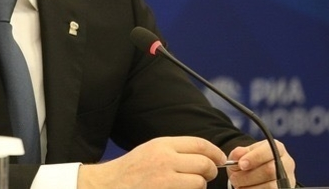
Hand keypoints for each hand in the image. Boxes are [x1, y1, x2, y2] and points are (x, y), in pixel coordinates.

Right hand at [78, 136, 226, 188]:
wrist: (108, 186)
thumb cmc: (130, 170)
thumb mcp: (150, 150)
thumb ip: (175, 150)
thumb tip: (204, 155)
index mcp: (162, 145)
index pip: (200, 144)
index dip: (215, 152)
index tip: (220, 159)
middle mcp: (165, 160)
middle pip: (204, 164)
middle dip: (211, 171)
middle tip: (208, 175)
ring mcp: (165, 180)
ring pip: (199, 182)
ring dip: (199, 185)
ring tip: (190, 185)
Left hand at [226, 139, 295, 188]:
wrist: (260, 173)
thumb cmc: (253, 161)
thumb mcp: (246, 153)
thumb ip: (239, 153)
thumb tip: (237, 156)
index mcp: (277, 148)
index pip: (269, 151)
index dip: (254, 158)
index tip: (241, 164)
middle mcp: (286, 163)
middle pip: (269, 170)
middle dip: (248, 175)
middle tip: (234, 177)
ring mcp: (287, 179)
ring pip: (270, 186)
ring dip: (250, 187)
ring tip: (239, 184)